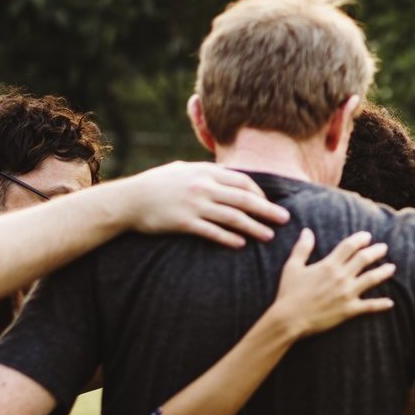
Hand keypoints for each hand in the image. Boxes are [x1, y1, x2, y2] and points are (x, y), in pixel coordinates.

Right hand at [117, 162, 290, 247]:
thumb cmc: (157, 184)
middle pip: (244, 199)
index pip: (242, 181)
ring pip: (232, 217)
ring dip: (254, 227)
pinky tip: (241, 244)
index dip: (260, 193)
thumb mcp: (183, 170)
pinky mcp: (184, 223)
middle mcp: (203, 186)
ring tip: (269, 236)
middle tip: (285, 219)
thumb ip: (206, 172)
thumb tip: (228, 175)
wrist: (129, 200)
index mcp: (205, 171)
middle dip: (267, 209)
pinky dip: (229, 238)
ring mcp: (194, 205)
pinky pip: (212, 232)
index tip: (269, 203)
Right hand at [263, 229, 395, 336]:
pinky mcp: (349, 310)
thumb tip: (307, 231)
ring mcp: (347, 293)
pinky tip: (390, 303)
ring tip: (392, 268)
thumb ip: (302, 248)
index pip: (349, 246)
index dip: (360, 239)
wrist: (289, 319)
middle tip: (384, 248)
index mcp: (329, 265)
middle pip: (364, 259)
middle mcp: (341, 276)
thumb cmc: (289, 293)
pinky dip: (381, 304)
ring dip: (383, 272)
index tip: (367, 236)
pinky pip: (369, 306)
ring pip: (371, 279)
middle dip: (376, 251)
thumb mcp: (293, 267)